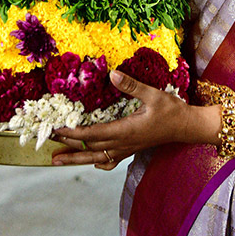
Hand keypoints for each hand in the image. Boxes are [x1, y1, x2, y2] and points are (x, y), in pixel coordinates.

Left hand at [51, 69, 191, 168]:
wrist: (186, 127)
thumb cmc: (171, 110)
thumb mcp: (153, 94)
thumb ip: (132, 86)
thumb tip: (112, 74)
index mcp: (126, 130)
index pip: (93, 133)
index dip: (74, 132)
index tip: (57, 129)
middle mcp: (123, 143)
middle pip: (89, 147)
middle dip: (68, 144)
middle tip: (47, 142)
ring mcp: (126, 149)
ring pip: (96, 158)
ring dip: (75, 158)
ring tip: (56, 160)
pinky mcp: (131, 150)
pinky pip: (110, 160)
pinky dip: (97, 162)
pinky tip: (91, 161)